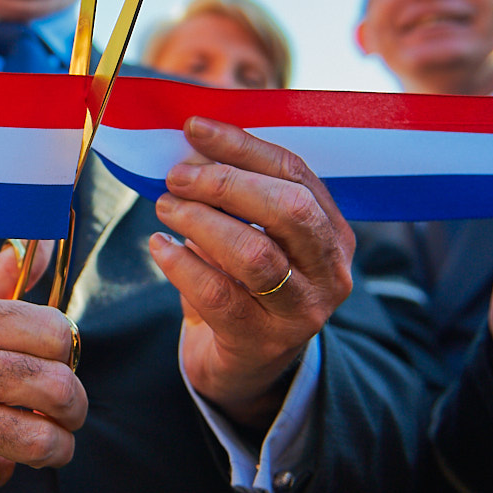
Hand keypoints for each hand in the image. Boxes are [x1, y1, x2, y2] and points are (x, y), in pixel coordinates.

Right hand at [0, 242, 84, 492]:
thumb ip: (4, 278)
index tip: (56, 362)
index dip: (66, 352)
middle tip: (63, 411)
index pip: (55, 332)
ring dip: (55, 447)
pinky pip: (1, 472)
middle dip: (73, 407)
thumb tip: (46, 241)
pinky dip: (0, 467)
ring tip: (45, 441)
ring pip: (41, 442)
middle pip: (58, 389)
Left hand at [149, 116, 355, 429]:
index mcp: (333, 231)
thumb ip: (237, 194)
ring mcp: (301, 310)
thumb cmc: (243, 285)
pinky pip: (217, 294)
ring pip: (255, 254)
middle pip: (288, 209)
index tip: (194, 127)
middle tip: (177, 176)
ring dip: (201, 222)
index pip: (295, 172)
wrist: (243, 365)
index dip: (242, 144)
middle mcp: (329, 271)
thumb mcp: (253, 234)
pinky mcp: (261, 341)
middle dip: (226, 183)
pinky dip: (182, 263)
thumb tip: (192, 143)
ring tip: (165, 206)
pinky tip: (159, 246)